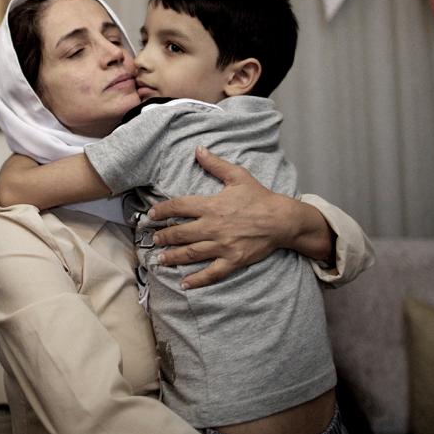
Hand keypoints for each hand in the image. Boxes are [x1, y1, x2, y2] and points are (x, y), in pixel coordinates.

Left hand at [148, 146, 331, 288]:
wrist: (282, 219)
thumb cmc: (259, 197)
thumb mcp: (237, 176)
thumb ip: (215, 164)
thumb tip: (198, 149)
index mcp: (212, 206)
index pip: (179, 207)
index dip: (162, 211)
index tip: (151, 214)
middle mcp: (213, 226)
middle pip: (181, 233)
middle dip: (164, 236)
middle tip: (153, 239)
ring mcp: (222, 245)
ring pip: (191, 253)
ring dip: (173, 257)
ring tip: (160, 259)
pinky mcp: (233, 260)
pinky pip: (212, 272)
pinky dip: (197, 279)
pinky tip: (184, 283)